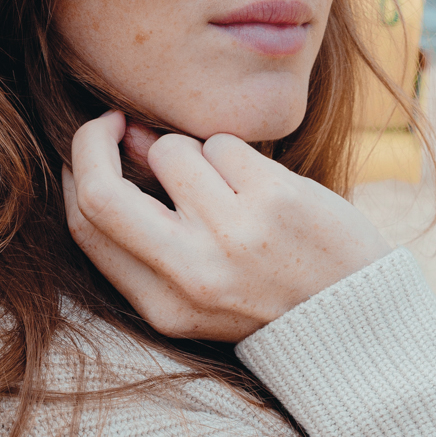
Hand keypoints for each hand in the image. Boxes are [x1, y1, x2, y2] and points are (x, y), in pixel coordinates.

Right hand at [63, 112, 389, 341]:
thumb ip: (149, 231)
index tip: (94, 149)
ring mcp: (234, 235)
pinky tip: (263, 186)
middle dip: (94, 141)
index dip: (78, 174)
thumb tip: (117, 142)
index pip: (86, 227)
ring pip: (171, 152)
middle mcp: (192, 274)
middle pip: (102, 193)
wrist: (357, 316)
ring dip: (190, 150)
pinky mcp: (274, 200)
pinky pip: (225, 144)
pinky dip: (236, 155)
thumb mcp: (198, 289)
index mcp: (163, 306)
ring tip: (227, 183)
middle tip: (114, 120)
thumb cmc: (268, 294)